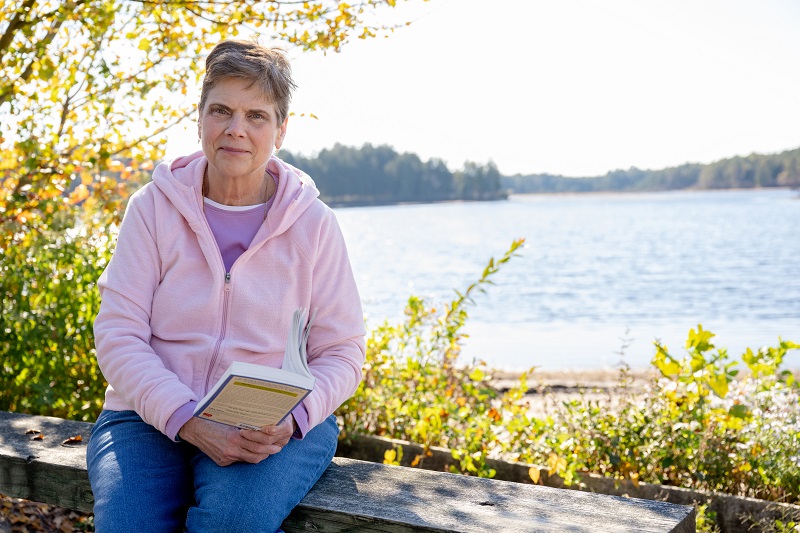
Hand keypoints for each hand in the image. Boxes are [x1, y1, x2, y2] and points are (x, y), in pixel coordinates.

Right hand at [178, 415, 294, 466]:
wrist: (194, 429)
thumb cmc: (214, 420)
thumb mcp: (232, 421)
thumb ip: (245, 427)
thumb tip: (262, 427)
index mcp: (235, 437)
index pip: (258, 444)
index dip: (269, 445)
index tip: (277, 442)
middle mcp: (232, 449)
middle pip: (256, 454)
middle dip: (269, 452)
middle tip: (278, 449)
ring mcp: (227, 456)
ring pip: (249, 459)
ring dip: (260, 456)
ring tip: (268, 451)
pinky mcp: (222, 461)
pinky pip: (238, 460)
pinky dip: (246, 456)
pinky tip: (252, 452)